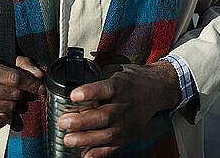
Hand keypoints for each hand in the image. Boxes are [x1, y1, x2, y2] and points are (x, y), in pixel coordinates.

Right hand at [0, 55, 44, 130]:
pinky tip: (1, 109)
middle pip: (14, 95)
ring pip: (9, 109)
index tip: (40, 88)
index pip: (15, 78)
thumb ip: (22, 64)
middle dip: (20, 93)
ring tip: (5, 98)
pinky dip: (5, 117)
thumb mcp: (0, 60)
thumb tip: (39, 75)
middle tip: (16, 90)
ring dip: (13, 104)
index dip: (31, 84)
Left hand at [57, 60, 179, 157]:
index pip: (105, 88)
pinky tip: (85, 154)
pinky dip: (99, 152)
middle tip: (63, 122)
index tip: (73, 95)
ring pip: (107, 134)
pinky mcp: (129, 135)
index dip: (89, 92)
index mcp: (121, 84)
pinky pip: (114, 147)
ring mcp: (128, 123)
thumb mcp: (114, 69)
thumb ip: (96, 77)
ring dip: (86, 139)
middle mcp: (125, 105)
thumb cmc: (131, 79)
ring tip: (68, 139)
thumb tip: (74, 81)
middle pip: (104, 116)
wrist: (156, 90)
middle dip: (82, 122)